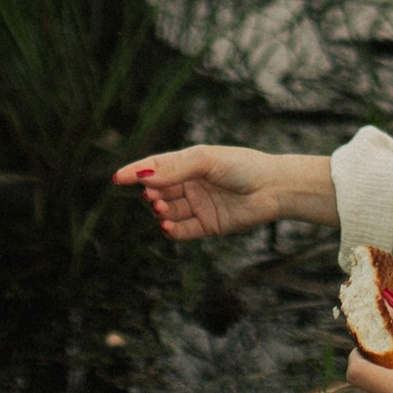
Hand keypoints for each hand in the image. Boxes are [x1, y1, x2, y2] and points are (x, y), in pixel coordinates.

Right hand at [114, 147, 335, 240]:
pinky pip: (183, 230)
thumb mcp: (206, 161)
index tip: (117, 178)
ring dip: (161, 212)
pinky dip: (172, 230)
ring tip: (161, 208)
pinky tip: (167, 227)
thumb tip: (145, 175)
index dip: (136, 172)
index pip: (156, 167)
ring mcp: (199, 205)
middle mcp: (192, 185)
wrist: (274, 188)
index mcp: (189, 164)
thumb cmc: (243, 166)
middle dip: (152, 193)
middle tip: (152, 195)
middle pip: (161, 191)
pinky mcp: (208, 225)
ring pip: (169, 211)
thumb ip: (176, 168)